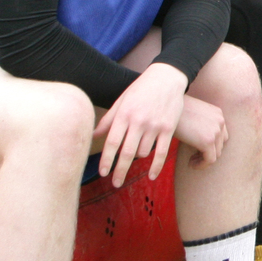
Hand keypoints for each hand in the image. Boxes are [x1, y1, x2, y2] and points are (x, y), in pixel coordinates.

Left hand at [92, 62, 187, 184]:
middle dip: (119, 171)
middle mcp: (139, 121)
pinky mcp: (169, 128)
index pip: (112, 142)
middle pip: (127, 153)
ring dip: (137, 159)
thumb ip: (108, 120)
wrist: (167, 77)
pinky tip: (152, 176)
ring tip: (134, 157)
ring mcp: (155, 125)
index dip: (106, 160)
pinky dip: (156, 166)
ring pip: (143, 152)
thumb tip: (92, 136)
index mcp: (124, 114)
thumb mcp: (121, 101)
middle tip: (115, 183)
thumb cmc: (141, 89)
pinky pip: (162, 152)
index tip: (102, 173)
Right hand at [174, 95, 227, 166]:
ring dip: (204, 159)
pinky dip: (201, 165)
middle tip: (193, 156)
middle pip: (220, 145)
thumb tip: (199, 139)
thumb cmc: (173, 113)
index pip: (221, 134)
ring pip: (216, 154)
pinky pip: (210, 160)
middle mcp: (220, 121)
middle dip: (207, 153)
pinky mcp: (208, 141)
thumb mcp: (192, 115)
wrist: (165, 109)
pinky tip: (190, 163)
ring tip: (191, 160)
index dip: (211, 145)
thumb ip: (200, 124)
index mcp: (217, 113)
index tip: (197, 149)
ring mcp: (216, 131)